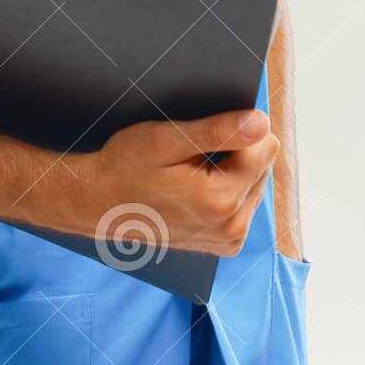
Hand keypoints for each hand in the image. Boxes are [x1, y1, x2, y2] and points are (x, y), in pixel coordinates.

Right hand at [74, 108, 279, 256]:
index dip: (235, 130)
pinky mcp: (226, 243)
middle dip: (234, 152)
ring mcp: (230, 239)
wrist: (99, 205)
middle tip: (191, 156)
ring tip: (190, 173)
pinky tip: (195, 189)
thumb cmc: (125, 167)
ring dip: (231, 171)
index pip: (265, 144)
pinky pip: (244, 202)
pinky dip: (226, 189)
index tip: (201, 137)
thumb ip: (217, 131)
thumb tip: (262, 122)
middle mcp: (233, 226)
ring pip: (255, 182)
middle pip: (263, 164)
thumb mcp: (164, 140)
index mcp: (222, 199)